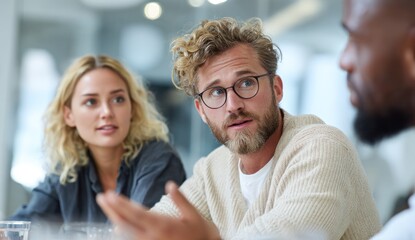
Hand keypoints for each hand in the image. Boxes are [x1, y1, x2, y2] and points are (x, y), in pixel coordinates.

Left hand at [96, 181, 220, 239]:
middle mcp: (152, 237)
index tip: (110, 195)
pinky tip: (118, 225)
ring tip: (107, 207)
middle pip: (126, 224)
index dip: (121, 205)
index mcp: (163, 225)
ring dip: (115, 220)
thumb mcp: (193, 215)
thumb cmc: (200, 233)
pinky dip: (124, 232)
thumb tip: (169, 184)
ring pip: (126, 234)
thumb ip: (180, 200)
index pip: (136, 214)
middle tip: (101, 197)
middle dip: (112, 210)